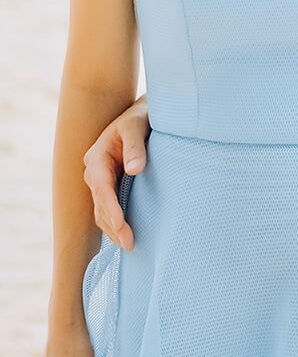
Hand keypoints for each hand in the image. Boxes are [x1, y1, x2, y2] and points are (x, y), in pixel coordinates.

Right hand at [83, 96, 149, 249]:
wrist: (143, 112)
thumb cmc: (141, 116)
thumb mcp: (136, 126)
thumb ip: (135, 146)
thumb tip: (135, 169)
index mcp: (97, 157)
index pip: (101, 187)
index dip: (110, 207)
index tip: (121, 224)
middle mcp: (95, 171)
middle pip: (100, 203)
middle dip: (113, 224)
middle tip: (129, 243)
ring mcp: (101, 179)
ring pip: (102, 209)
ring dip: (113, 228)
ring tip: (129, 244)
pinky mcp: (112, 184)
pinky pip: (109, 207)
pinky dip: (116, 221)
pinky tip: (126, 234)